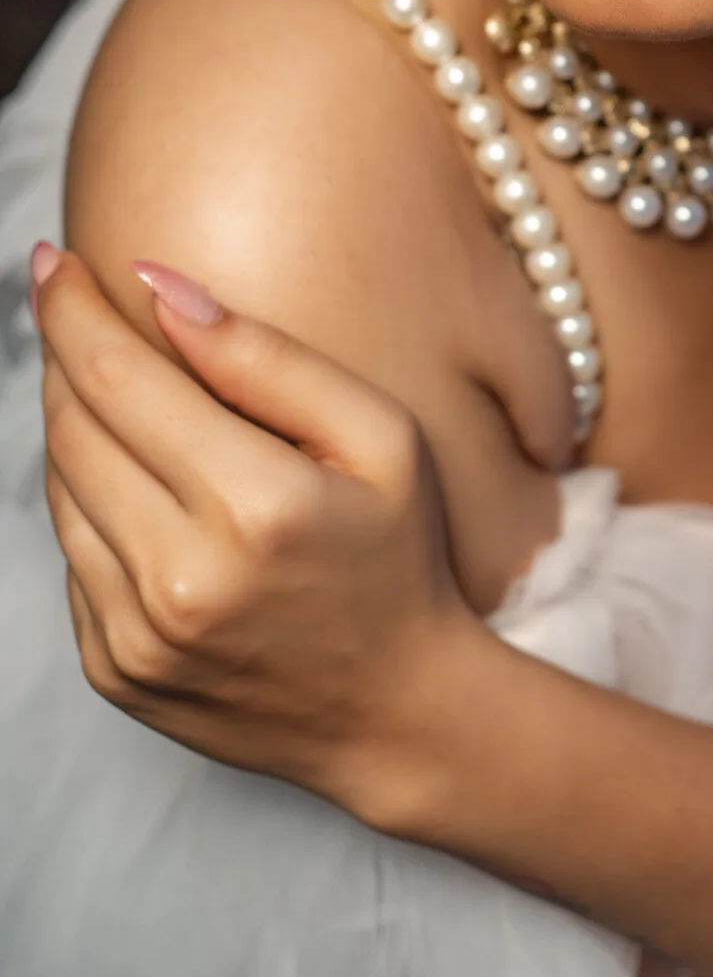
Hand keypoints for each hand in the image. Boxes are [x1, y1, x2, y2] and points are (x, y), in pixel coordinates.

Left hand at [35, 249, 476, 812]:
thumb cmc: (396, 556)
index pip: (119, 379)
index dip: (72, 311)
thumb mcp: (380, 436)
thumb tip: (159, 289)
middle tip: (78, 310)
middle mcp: (181, 578)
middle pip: (73, 429)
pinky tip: (149, 491)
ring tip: (125, 399)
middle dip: (67, 356)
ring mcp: (137, 635)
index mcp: (256, 507)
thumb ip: (267, 358)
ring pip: (60, 493)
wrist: (395, 714)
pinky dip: (93, 506)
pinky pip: (72, 558)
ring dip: (75, 428)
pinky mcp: (113, 671)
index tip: (52, 262)